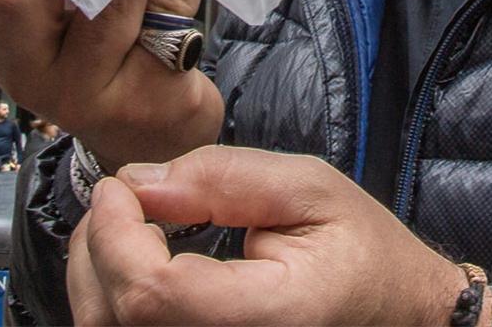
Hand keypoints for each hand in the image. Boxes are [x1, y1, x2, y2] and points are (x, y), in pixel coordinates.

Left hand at [67, 146, 469, 325]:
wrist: (396, 314)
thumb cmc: (363, 256)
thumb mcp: (312, 189)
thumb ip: (227, 178)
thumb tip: (141, 182)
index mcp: (269, 317)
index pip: (153, 291)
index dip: (117, 231)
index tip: (120, 184)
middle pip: (115, 317)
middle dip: (98, 243)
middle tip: (120, 195)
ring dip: (95, 271)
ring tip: (123, 223)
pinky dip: (112, 297)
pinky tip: (133, 263)